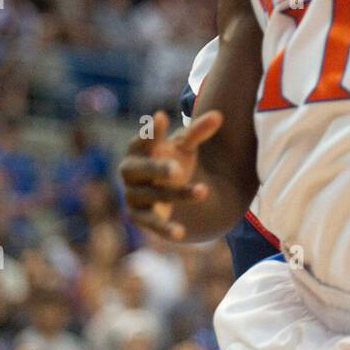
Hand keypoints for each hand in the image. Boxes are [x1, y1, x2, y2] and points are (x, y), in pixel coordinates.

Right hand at [120, 108, 221, 239]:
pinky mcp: (140, 217)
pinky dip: (165, 228)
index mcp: (138, 148)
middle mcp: (131, 171)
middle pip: (141, 170)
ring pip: (154, 196)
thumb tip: (218, 116)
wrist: (164, 188)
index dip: (151, 131)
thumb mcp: (184, 145)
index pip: (143, 138)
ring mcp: (133, 195)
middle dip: (158, 169)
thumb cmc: (171, 157)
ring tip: (204, 190)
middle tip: (177, 170)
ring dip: (178, 194)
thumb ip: (198, 131)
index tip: (161, 117)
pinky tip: (181, 233)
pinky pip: (152, 224)